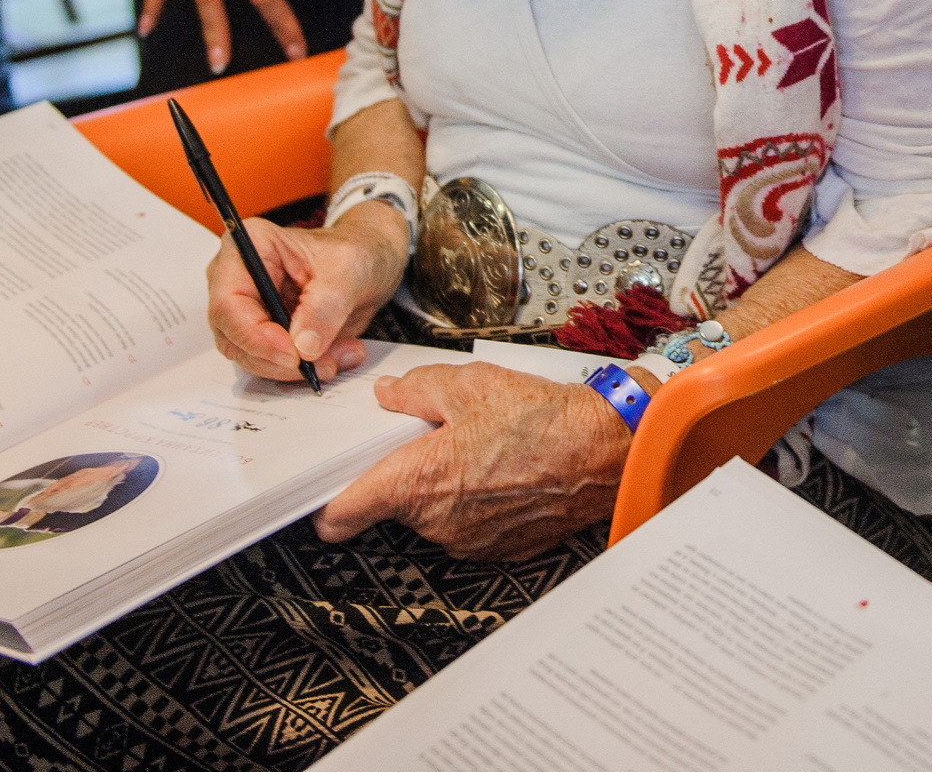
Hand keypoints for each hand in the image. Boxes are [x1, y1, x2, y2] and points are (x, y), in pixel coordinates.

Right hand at [206, 210, 405, 382]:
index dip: (255, 335)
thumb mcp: (349, 270)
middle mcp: (237, 279)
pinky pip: (270, 364)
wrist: (367, 265)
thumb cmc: (354, 253)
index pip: (229, 302)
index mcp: (249, 246)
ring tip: (340, 356)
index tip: (294, 355)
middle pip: (234, 336)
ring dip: (294, 368)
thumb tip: (303, 347)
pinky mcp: (260, 334)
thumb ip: (326, 305)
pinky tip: (334, 357)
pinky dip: (302, 369)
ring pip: (250, 357)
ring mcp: (245, 310)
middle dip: (279, 359)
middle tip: (325, 364)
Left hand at [315, 363, 628, 555]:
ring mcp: (468, 541)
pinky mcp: (498, 549)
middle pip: (393, 504)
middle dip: (404, 472)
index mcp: (418, 482)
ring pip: (433, 513)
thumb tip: (390, 396)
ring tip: (479, 446)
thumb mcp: (471, 383)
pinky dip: (476, 500)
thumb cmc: (546, 420)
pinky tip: (503, 467)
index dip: (325, 503)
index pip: (341, 516)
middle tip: (431, 436)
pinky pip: (468, 525)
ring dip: (444, 485)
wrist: (608, 453)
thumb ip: (417, 390)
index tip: (323, 490)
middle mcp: (437, 522)